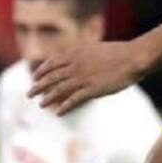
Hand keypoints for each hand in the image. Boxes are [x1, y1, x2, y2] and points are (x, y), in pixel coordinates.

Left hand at [27, 41, 146, 114]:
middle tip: (29, 94)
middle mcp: (75, 66)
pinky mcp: (92, 89)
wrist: (132, 58)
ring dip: (48, 98)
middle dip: (38, 86)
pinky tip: (59, 113)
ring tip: (41, 105)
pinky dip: (65, 107)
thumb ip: (81, 55)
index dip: (41, 71)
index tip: (34, 77)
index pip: (52, 63)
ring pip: (59, 90)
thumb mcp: (93, 49)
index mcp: (74, 54)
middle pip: (51, 77)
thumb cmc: (118, 53)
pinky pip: (74, 100)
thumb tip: (73, 59)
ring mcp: (83, 78)